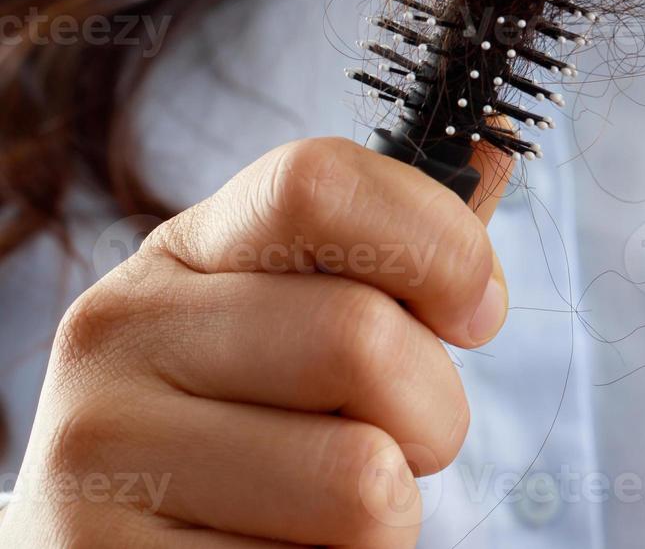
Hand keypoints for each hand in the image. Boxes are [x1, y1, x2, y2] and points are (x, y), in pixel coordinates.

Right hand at [0, 137, 510, 547]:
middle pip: (359, 336)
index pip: (319, 184)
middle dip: (434, 407)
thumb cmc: (242, 419)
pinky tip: (278, 548)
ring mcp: (102, 455)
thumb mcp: (286, 316)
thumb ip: (381, 262)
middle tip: (407, 440)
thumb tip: (490, 187)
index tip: (478, 312)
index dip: (439, 242)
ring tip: (334, 504)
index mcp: (183, 252)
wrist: (114, 546)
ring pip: (360, 478)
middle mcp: (120, 333)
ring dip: (392, 507)